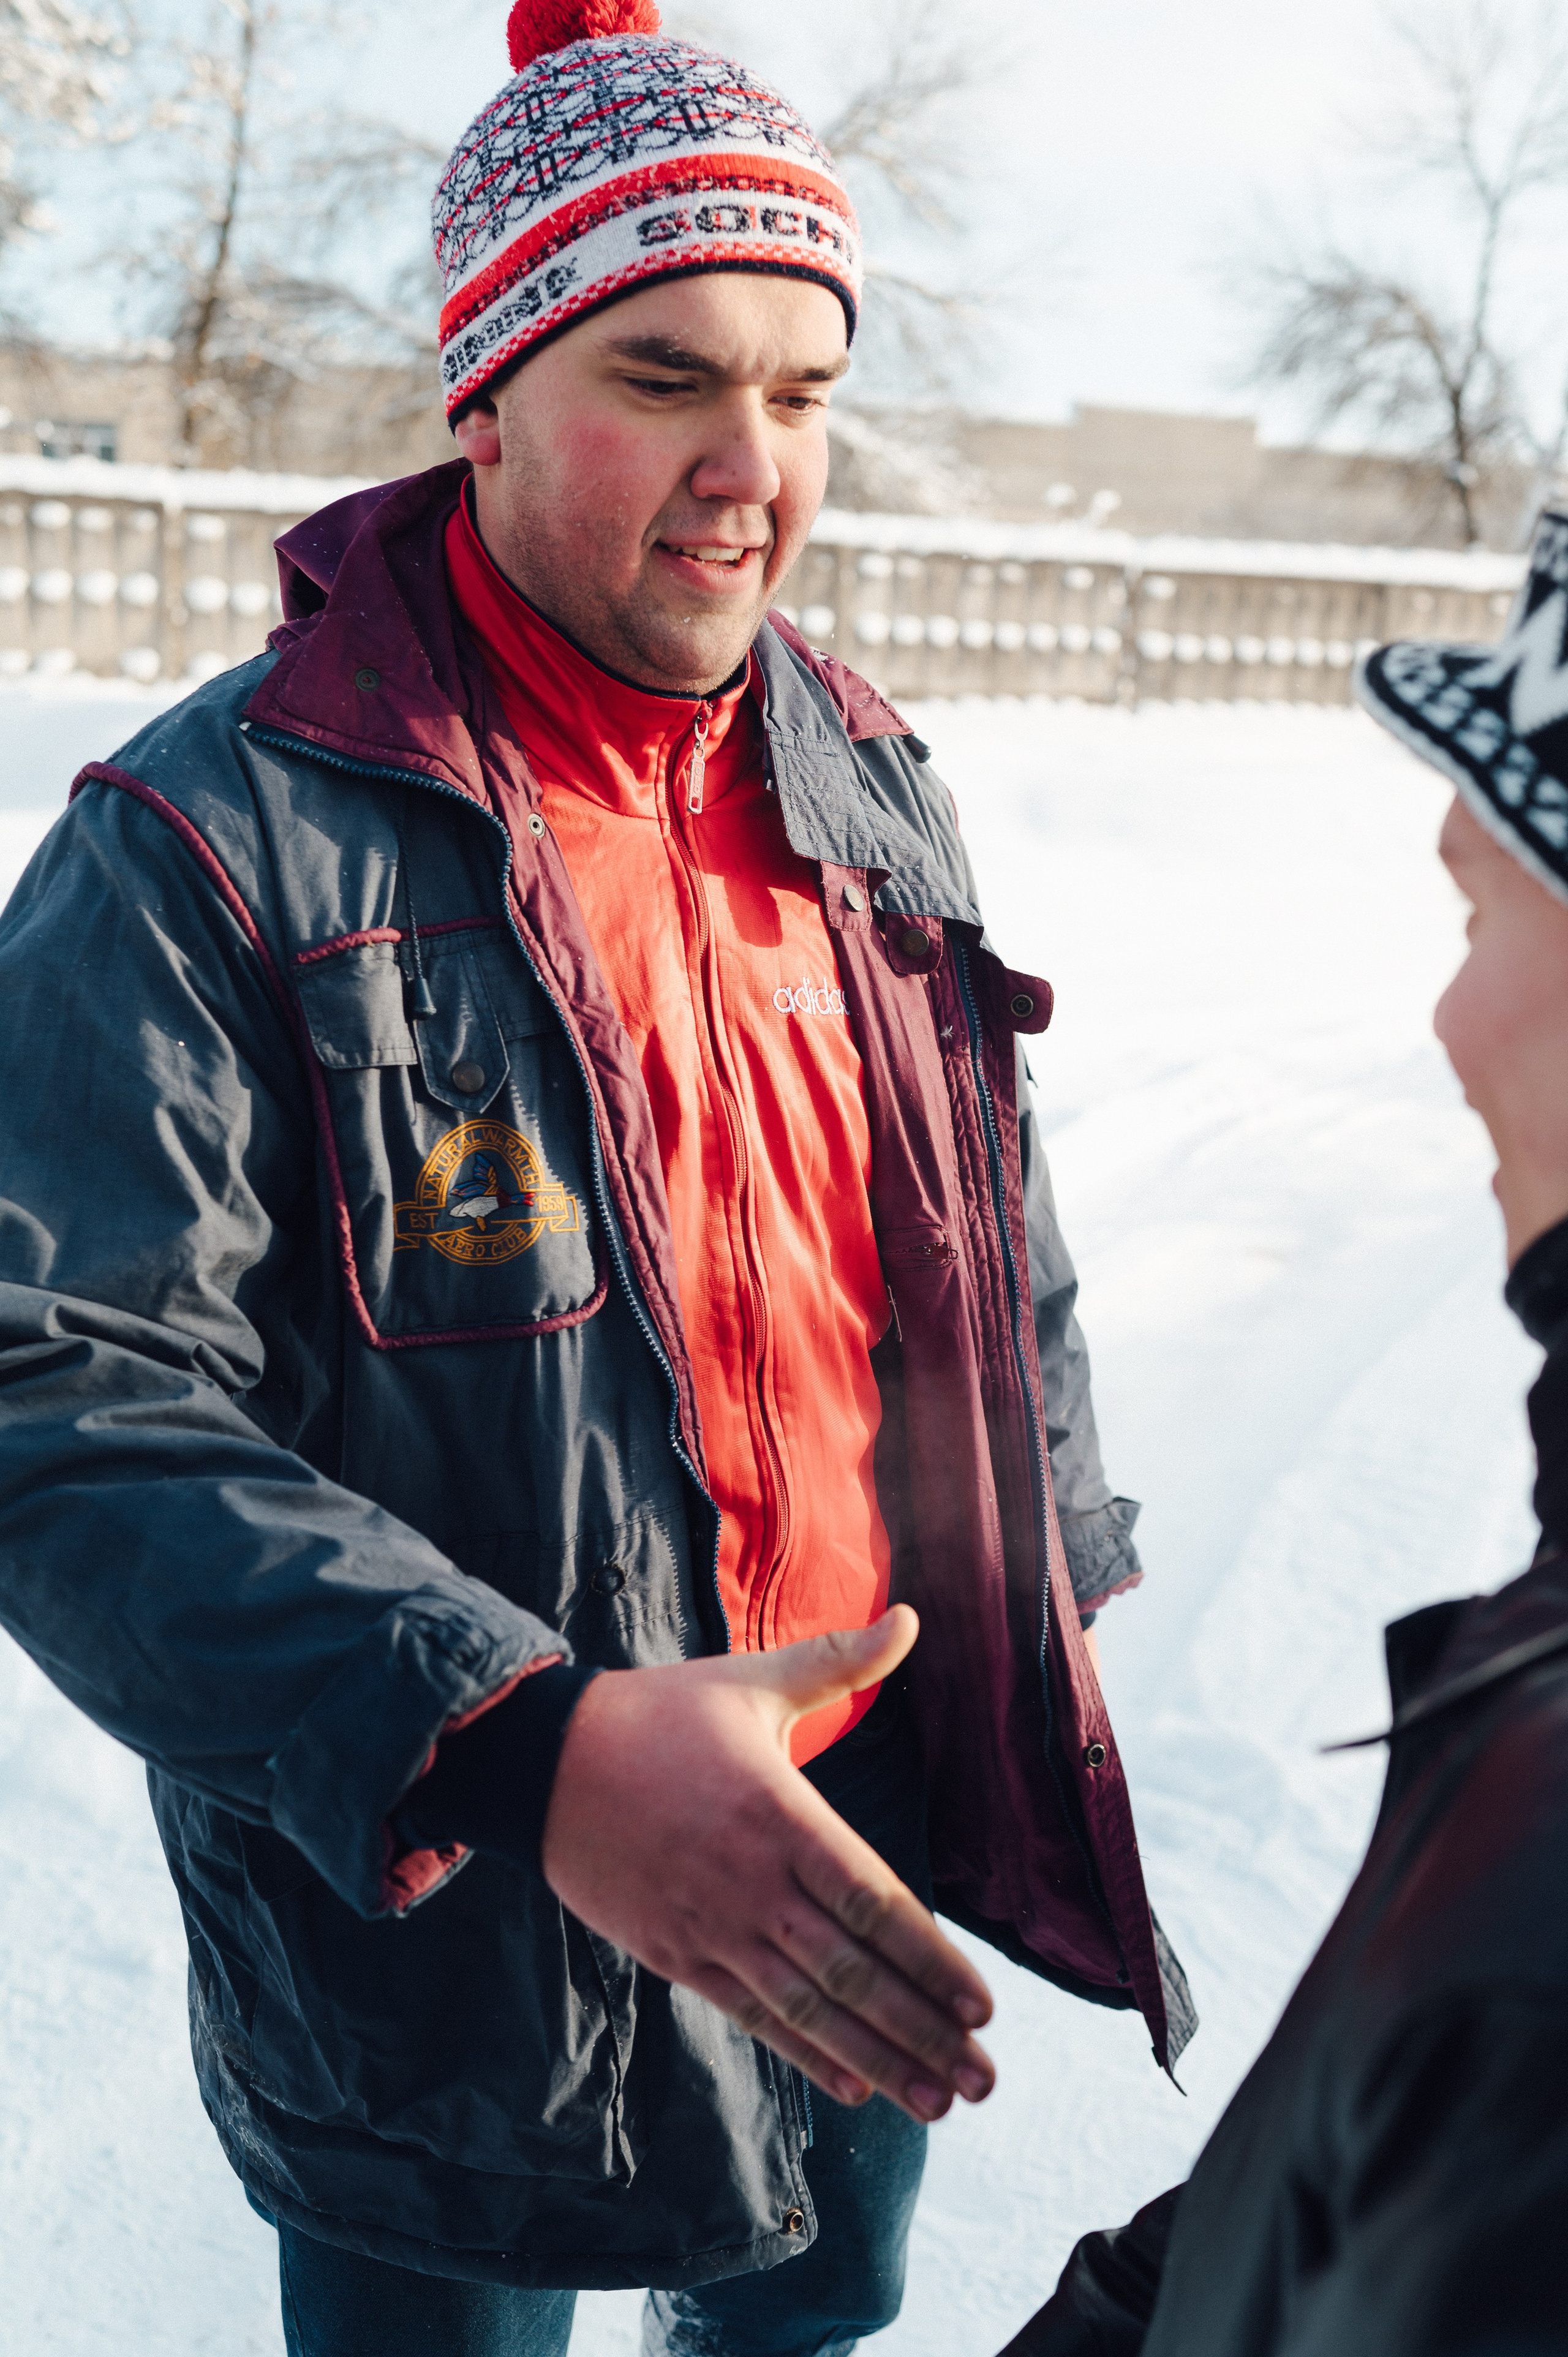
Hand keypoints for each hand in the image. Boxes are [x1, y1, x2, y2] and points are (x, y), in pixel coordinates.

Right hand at [540, 1605, 994, 2120]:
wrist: (541, 1760)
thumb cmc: (657, 1715)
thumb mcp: (749, 1681)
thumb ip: (837, 1663)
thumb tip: (909, 1616)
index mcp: (779, 1814)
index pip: (874, 1902)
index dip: (931, 1960)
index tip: (981, 2006)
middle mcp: (752, 1882)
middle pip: (852, 1972)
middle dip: (923, 2030)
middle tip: (983, 2080)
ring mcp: (712, 1926)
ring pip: (808, 2007)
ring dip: (878, 2058)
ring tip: (937, 2100)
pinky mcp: (675, 1953)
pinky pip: (751, 2015)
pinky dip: (804, 2053)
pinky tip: (853, 2084)